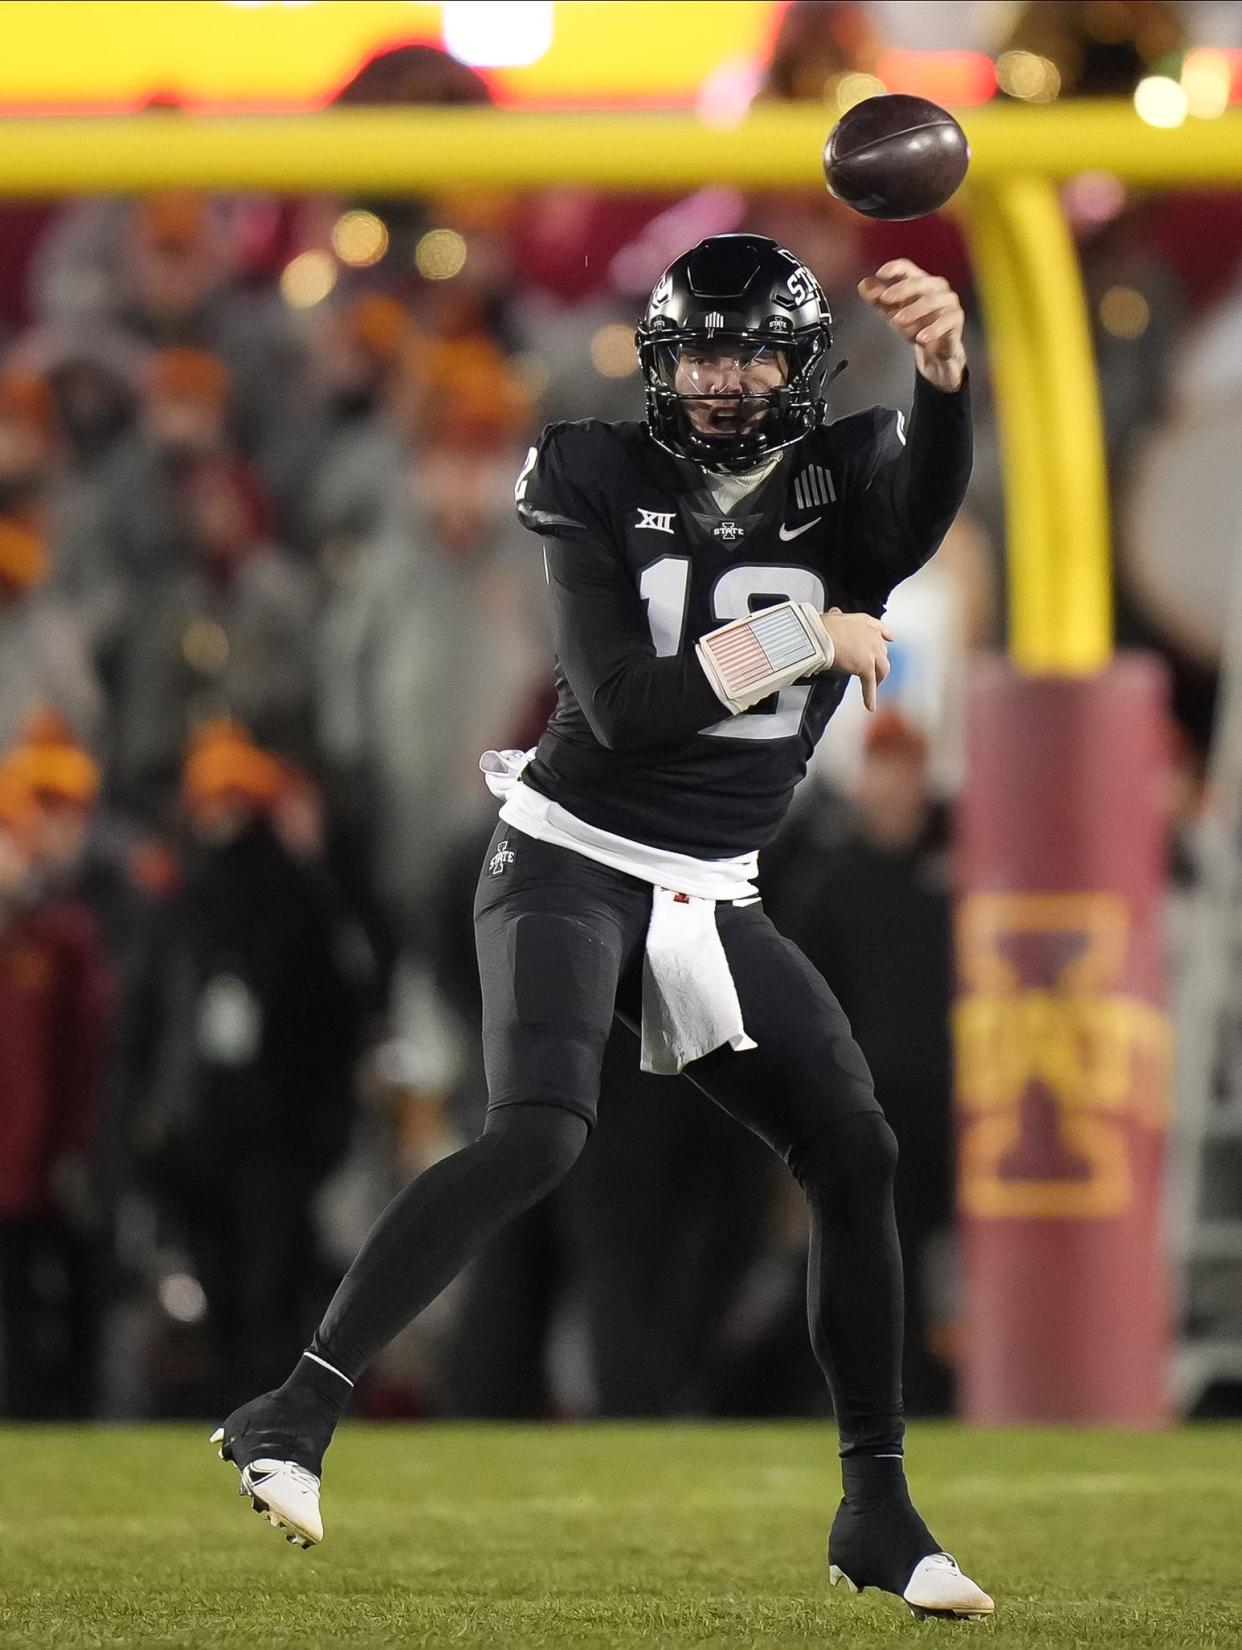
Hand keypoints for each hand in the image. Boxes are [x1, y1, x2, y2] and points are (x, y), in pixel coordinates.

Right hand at [820, 608, 891, 711]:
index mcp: (864, 622)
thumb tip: (834, 615)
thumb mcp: (831, 617)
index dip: (885, 635)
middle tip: (873, 670)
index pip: (880, 628)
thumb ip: (836, 618)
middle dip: (878, 661)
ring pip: (882, 668)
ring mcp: (871, 652)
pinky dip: (870, 696)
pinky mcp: (866, 667)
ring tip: (874, 687)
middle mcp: (872, 636)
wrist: (818, 636)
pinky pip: (869, 684)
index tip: (890, 638)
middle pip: (882, 652)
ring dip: (879, 678)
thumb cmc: (820, 627)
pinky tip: (870, 706)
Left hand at [858, 259, 966, 390]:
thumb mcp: (892, 313)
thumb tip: (863, 284)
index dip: (895, 268)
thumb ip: (878, 299)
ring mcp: (948, 302)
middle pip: (920, 281)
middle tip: (885, 299)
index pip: (908, 268)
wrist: (934, 351)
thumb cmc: (915, 325)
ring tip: (897, 321)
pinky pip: (946, 321)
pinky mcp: (956, 319)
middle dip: (902, 289)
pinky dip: (932, 330)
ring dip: (913, 310)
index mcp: (920, 282)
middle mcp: (936, 288)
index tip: (880, 274)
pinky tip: (920, 339)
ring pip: (932, 301)